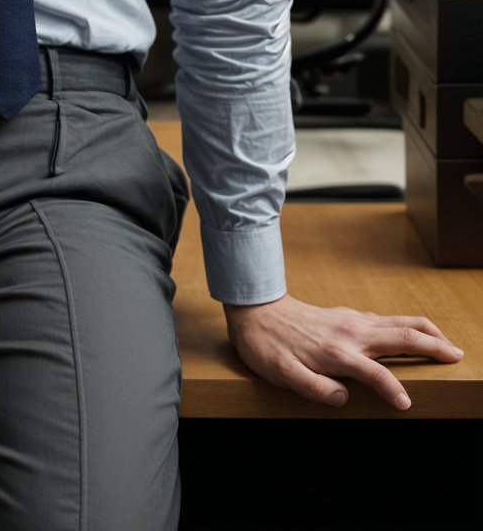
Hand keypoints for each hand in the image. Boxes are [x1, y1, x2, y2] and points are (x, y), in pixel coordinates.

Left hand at [224, 293, 463, 409]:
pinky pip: (387, 319)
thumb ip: (312, 387)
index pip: (375, 373)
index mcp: (336, 352)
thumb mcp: (281, 373)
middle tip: (457, 356)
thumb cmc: (268, 346)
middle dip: (432, 346)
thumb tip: (342, 399)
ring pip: (398, 322)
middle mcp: (350, 333)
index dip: (392, 390)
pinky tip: (414, 333)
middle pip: (401, 336)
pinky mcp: (350, 315)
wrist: (257, 308)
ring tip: (447, 343)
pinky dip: (408, 325)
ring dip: (426, 331)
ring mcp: (352, 321)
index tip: (406, 404)